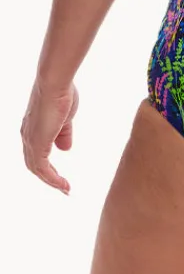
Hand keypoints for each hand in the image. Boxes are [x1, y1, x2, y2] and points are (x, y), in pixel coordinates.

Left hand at [20, 79, 78, 193]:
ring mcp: (30, 141)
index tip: (60, 172)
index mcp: (32, 128)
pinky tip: (63, 184)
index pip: (36, 152)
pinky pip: (42, 169)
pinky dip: (52, 179)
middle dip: (49, 177)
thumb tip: (65, 148)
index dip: (48, 163)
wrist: (54, 84)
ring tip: (65, 189)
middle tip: (63, 186)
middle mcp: (27, 136)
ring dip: (51, 181)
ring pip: (37, 169)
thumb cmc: (60, 93)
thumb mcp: (65, 117)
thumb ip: (64, 133)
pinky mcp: (37, 145)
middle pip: (34, 164)